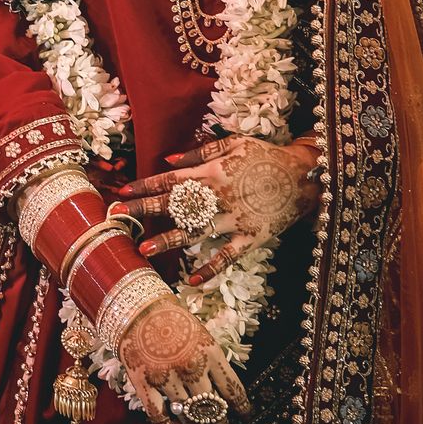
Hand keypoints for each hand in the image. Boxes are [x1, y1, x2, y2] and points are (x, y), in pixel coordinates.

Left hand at [111, 134, 320, 284]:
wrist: (303, 176)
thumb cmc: (264, 156)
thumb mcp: (233, 144)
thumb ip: (199, 151)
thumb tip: (165, 160)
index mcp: (212, 171)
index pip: (171, 180)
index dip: (145, 185)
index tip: (123, 191)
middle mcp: (219, 196)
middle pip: (175, 205)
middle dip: (145, 210)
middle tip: (119, 217)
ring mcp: (234, 219)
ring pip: (195, 232)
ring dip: (169, 240)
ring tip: (144, 248)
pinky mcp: (251, 237)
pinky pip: (228, 255)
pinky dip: (211, 267)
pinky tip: (193, 279)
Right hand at [118, 295, 250, 423]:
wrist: (135, 306)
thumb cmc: (170, 316)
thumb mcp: (199, 333)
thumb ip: (209, 360)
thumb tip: (219, 389)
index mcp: (211, 353)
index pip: (233, 389)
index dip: (241, 407)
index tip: (243, 416)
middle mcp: (193, 368)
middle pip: (213, 408)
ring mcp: (169, 379)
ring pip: (190, 417)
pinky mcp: (146, 385)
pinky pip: (160, 418)